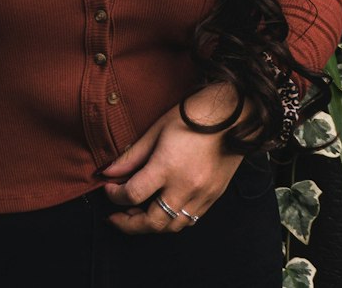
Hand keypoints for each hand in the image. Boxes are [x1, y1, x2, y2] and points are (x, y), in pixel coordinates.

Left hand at [99, 86, 245, 234]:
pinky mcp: (214, 197)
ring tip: (137, 214)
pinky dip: (173, 220)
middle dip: (128, 223)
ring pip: (172, 227)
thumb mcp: (156, 130)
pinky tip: (163, 209)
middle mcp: (185, 187)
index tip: (109, 188)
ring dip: (151, 226)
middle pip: (152, 222)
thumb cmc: (192, 115)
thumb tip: (108, 173)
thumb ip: (131, 156)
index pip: (132, 194)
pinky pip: (190, 220)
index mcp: (167, 167)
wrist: (232, 115)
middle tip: (116, 216)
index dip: (114, 196)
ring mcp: (202, 195)